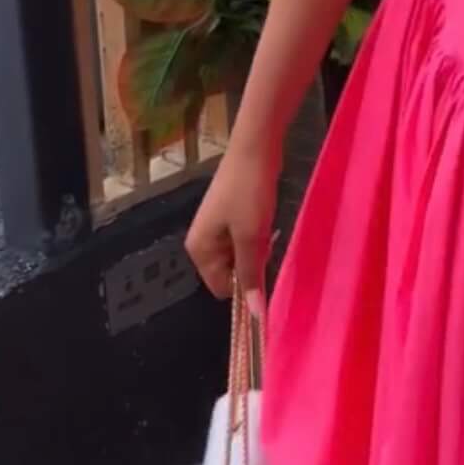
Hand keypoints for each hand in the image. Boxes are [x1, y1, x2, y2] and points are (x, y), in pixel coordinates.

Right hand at [185, 143, 279, 320]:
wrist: (255, 149)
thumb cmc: (249, 194)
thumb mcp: (251, 238)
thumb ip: (250, 276)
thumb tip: (254, 315)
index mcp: (199, 250)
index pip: (221, 289)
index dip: (245, 286)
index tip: (263, 267)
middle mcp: (202, 242)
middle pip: (230, 274)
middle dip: (251, 264)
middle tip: (263, 241)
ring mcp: (215, 229)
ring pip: (240, 257)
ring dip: (256, 249)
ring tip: (264, 227)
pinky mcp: (230, 217)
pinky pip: (244, 240)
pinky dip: (257, 235)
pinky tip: (264, 219)